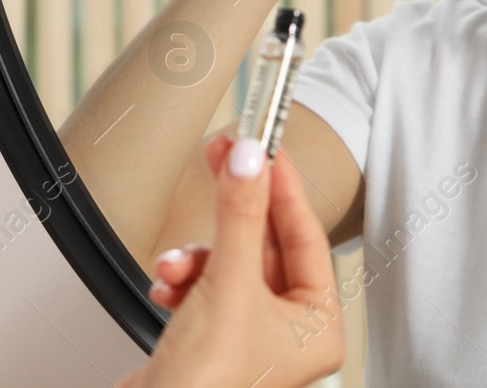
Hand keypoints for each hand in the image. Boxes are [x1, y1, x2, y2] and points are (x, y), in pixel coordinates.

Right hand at [115, 134, 343, 387]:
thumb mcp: (228, 286)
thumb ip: (240, 216)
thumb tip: (249, 159)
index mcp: (317, 327)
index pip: (308, 236)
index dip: (284, 187)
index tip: (264, 147)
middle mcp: (288, 333)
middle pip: (267, 245)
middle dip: (234, 213)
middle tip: (221, 160)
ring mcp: (248, 336)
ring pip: (230, 263)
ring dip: (199, 255)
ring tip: (178, 261)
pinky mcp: (210, 340)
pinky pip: (204, 287)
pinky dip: (183, 280)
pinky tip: (168, 286)